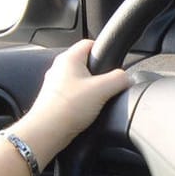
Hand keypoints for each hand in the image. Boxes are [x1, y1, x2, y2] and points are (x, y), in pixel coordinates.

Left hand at [13, 39, 130, 157]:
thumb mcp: (102, 89)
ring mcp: (55, 85)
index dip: (104, 50)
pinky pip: (74, 95)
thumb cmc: (66, 108)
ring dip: (91, 90)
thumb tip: (128, 78)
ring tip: (97, 101)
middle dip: (100, 74)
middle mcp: (59, 69)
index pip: (90, 43)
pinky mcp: (55, 100)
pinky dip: (82, 101)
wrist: (46, 132)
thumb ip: (120, 79)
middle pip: (86, 63)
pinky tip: (87, 111)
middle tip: (108, 86)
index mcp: (68, 59)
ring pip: (80, 81)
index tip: (114, 61)